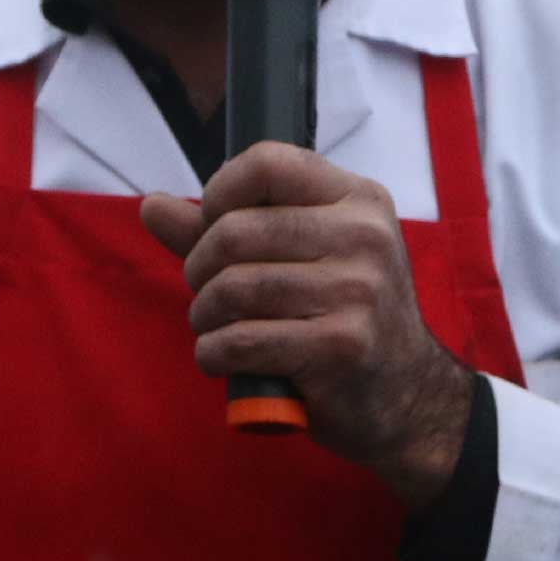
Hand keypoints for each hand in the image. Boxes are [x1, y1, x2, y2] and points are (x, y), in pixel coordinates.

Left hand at [137, 144, 477, 507]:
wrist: (409, 397)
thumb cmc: (344, 318)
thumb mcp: (302, 257)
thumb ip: (224, 229)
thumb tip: (150, 206)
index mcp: (358, 199)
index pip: (267, 163)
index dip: (219, 192)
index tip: (211, 226)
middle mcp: (364, 237)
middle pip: (235, 231)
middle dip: (198, 267)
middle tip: (205, 291)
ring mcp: (357, 292)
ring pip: (232, 288)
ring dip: (203, 316)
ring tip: (212, 327)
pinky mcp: (340, 347)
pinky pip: (241, 341)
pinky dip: (213, 353)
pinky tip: (220, 358)